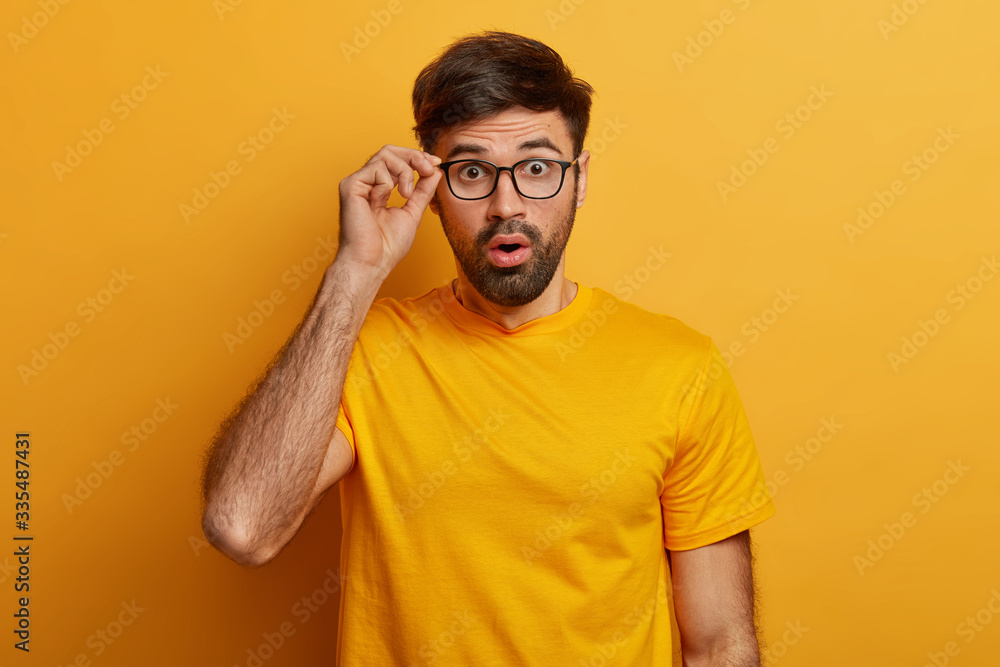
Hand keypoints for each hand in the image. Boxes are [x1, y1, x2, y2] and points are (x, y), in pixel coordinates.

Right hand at [335, 144, 442, 279]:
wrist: (373, 262)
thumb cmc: (387, 246)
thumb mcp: (413, 212)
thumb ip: (423, 190)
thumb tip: (435, 171)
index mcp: (378, 188)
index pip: (396, 160)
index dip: (417, 157)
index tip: (436, 163)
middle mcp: (366, 182)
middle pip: (390, 150)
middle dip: (414, 156)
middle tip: (429, 169)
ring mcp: (357, 183)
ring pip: (385, 154)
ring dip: (405, 171)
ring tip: (406, 194)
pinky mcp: (350, 185)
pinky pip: (377, 169)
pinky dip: (388, 183)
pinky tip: (382, 201)